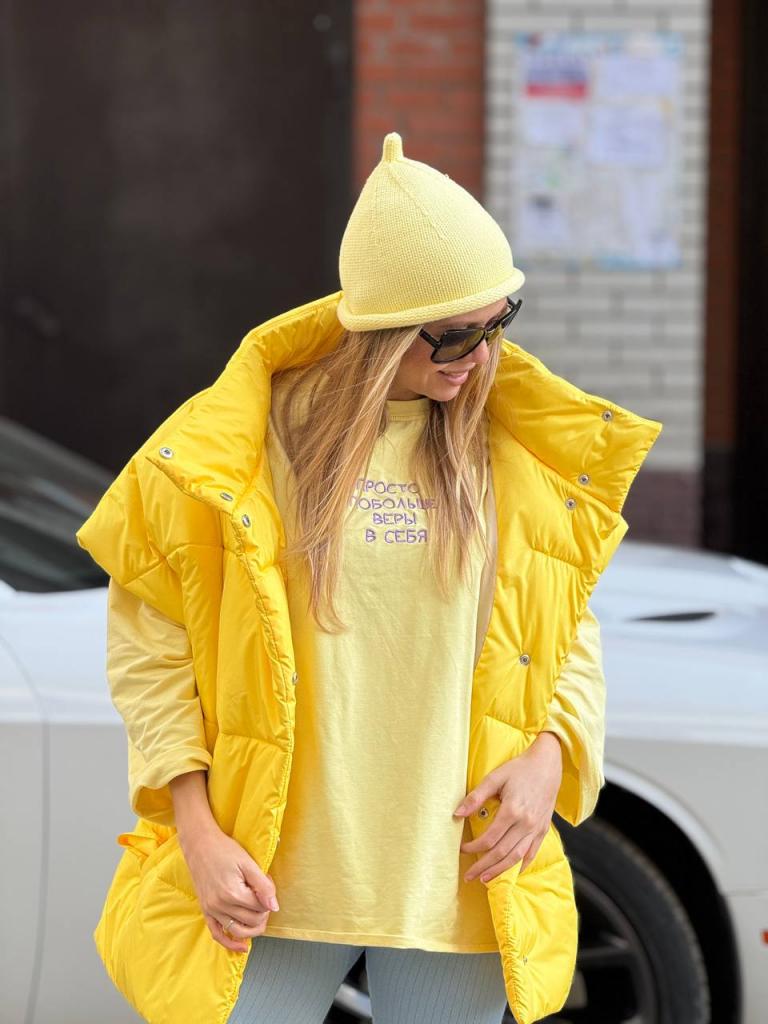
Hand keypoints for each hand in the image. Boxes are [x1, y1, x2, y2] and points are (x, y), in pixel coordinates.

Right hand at [179, 822, 279, 951]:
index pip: (261, 908)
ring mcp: (212, 910)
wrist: (200, 845)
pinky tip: (241, 947)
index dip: (268, 898)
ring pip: (237, 931)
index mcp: (233, 894)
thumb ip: (263, 886)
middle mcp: (221, 906)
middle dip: (263, 912)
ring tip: (259, 919)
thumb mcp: (248, 863)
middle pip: (251, 921)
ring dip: (252, 929)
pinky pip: (217, 934)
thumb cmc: (224, 850)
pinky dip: (229, 943)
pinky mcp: (206, 911)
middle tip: (263, 896)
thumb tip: (274, 906)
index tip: (266, 884)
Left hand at [453, 731, 562, 883]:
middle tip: (469, 876)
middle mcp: (525, 823)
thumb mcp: (495, 777)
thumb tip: (457, 813)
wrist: (547, 764)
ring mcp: (536, 828)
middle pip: (501, 853)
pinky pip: (532, 853)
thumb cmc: (519, 769)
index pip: (489, 839)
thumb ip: (476, 797)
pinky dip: (522, 865)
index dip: (474, 847)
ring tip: (486, 879)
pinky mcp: (543, 829)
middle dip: (483, 866)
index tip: (462, 849)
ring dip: (500, 870)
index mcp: (512, 811)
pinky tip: (512, 872)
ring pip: (516, 857)